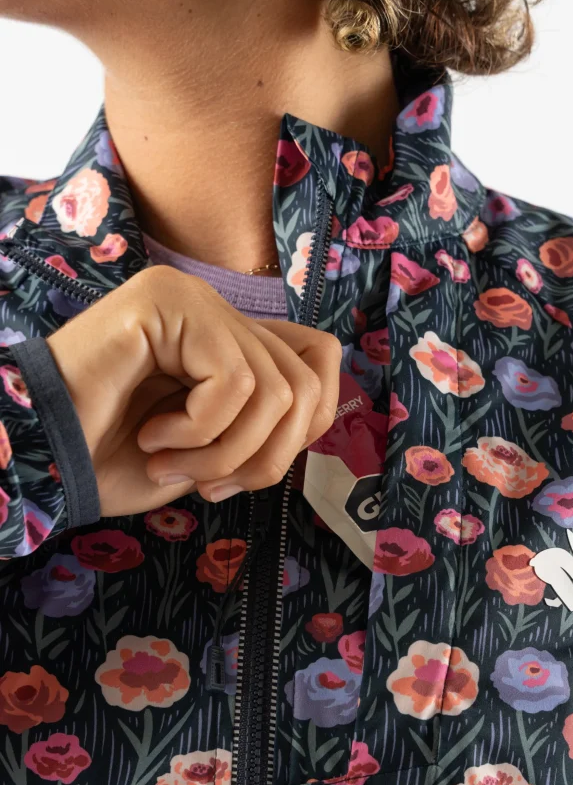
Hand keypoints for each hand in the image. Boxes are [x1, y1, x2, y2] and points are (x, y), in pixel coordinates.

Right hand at [46, 265, 341, 515]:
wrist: (42, 458)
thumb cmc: (114, 458)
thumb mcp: (211, 452)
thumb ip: (263, 427)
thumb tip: (313, 420)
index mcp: (230, 339)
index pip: (318, 362)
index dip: (306, 428)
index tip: (244, 474)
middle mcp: (218, 310)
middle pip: (304, 385)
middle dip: (264, 458)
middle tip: (207, 485)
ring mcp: (194, 300)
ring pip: (274, 389)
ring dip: (223, 452)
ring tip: (169, 462)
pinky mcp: (169, 301)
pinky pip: (232, 380)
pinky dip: (199, 430)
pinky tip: (153, 434)